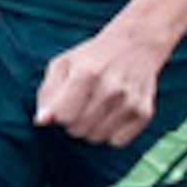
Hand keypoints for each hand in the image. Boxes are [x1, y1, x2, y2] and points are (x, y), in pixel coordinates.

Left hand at [36, 23, 166, 146]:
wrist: (137, 43)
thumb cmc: (93, 57)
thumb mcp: (63, 64)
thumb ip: (47, 93)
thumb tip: (41, 121)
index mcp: (87, 73)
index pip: (63, 117)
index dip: (58, 114)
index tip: (64, 103)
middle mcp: (111, 89)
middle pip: (78, 130)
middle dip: (73, 121)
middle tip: (81, 104)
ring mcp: (130, 102)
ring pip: (96, 138)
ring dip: (91, 128)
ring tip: (97, 108)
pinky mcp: (144, 112)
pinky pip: (116, 142)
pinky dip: (111, 132)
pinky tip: (113, 114)